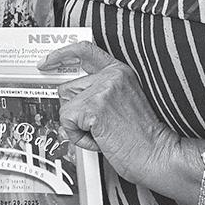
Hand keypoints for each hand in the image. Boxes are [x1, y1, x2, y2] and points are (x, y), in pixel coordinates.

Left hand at [40, 42, 174, 188]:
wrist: (157, 154)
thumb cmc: (142, 137)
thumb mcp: (123, 104)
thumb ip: (98, 93)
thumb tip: (70, 99)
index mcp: (120, 72)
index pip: (85, 51)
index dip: (62, 54)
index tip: (47, 61)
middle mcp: (113, 76)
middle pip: (67, 88)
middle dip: (74, 111)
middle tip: (98, 126)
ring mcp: (104, 89)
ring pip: (65, 106)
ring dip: (77, 126)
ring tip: (102, 132)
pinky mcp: (95, 106)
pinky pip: (67, 121)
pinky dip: (78, 137)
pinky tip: (99, 139)